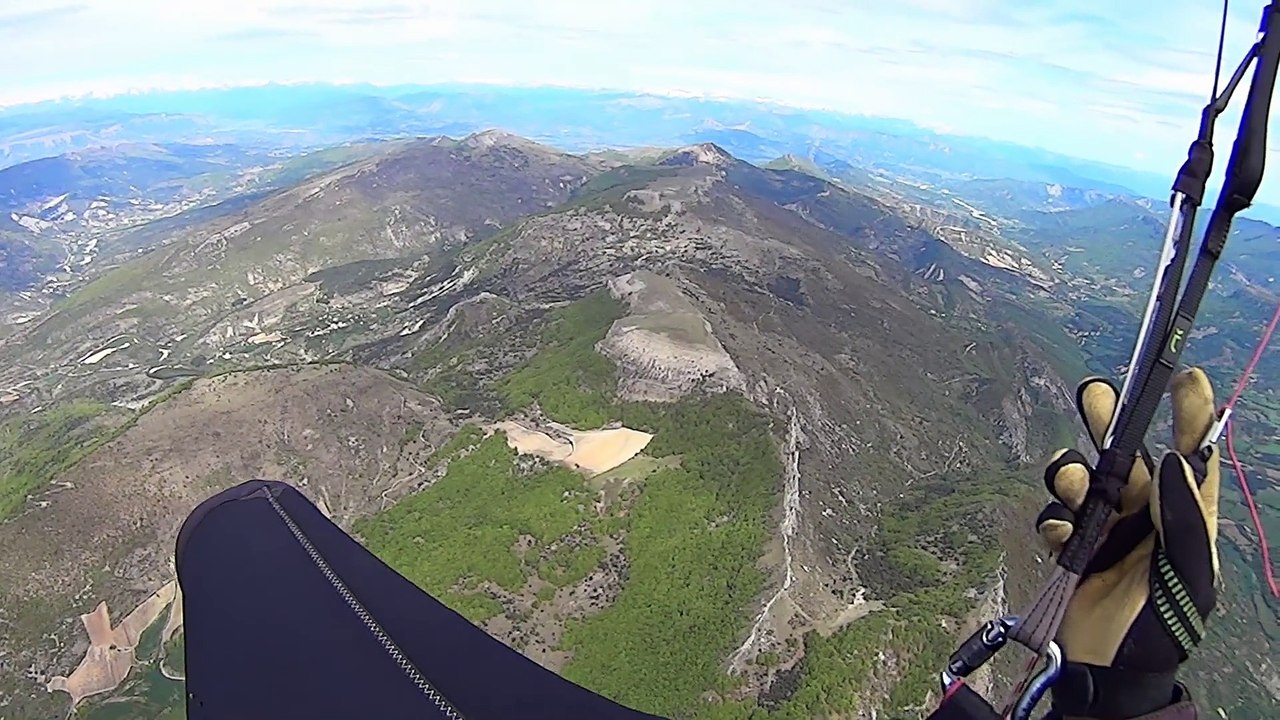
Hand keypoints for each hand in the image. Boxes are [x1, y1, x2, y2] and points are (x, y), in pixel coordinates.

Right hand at [1034, 368, 1219, 718]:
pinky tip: (1062, 540)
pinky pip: (1055, 517)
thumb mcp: (1187, 571)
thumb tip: (1171, 457)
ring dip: (1072, 473)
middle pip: (1125, 452)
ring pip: (1083, 478)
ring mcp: (1105, 529)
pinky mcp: (1072, 547)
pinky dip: (1054, 520)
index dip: (1192, 416)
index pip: (1191, 456)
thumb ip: (1180, 515)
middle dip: (1108, 420)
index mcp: (1183, 516)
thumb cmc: (1162, 625)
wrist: (1111, 670)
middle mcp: (1144, 514)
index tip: (1186, 378)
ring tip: (1073, 488)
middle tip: (1094, 393)